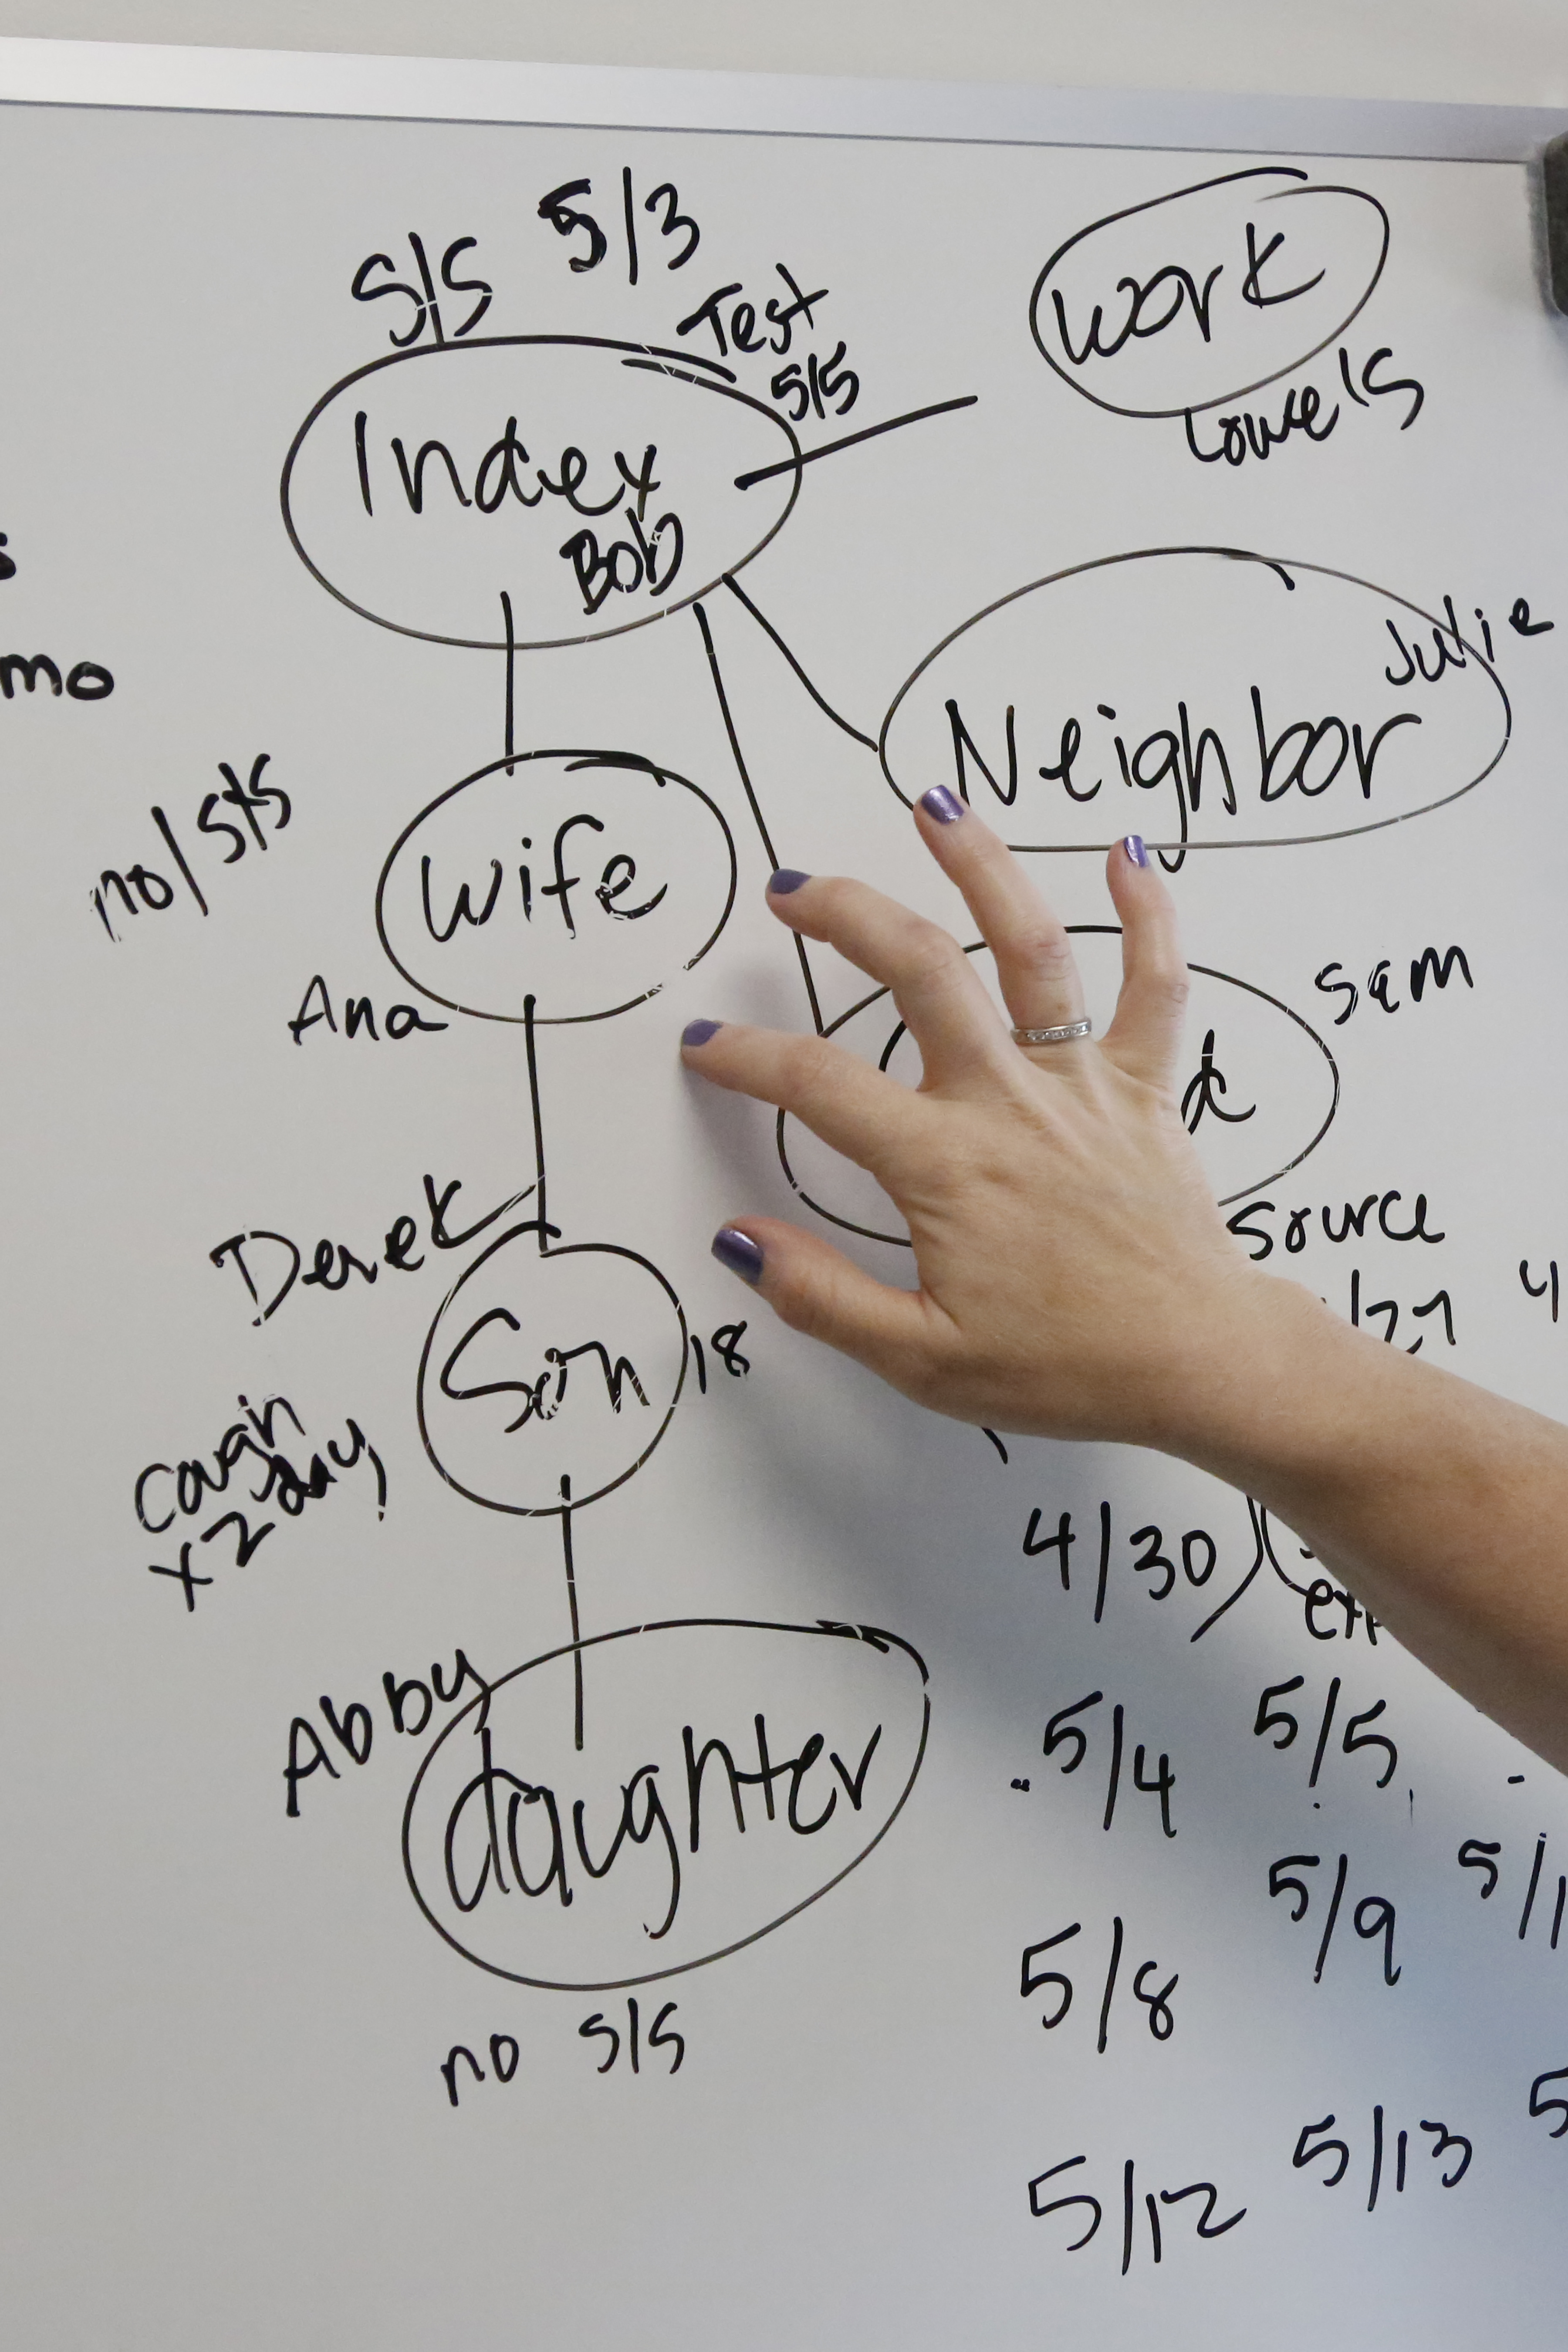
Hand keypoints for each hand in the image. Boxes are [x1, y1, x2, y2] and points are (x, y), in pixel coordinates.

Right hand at [680, 789, 1275, 1446]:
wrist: (1197, 1363)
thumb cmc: (1066, 1367)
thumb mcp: (922, 1361)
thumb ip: (824, 1297)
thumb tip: (741, 1241)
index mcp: (945, 1165)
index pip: (820, 1085)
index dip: (748, 1057)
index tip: (706, 1044)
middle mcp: (1010, 1102)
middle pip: (920, 972)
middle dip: (845, 914)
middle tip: (791, 890)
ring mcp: (1083, 1084)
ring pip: (1030, 947)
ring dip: (980, 866)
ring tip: (933, 806)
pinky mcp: (1145, 1089)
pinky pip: (1156, 985)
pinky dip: (1149, 912)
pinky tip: (1130, 851)